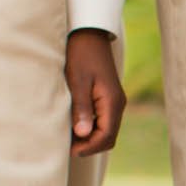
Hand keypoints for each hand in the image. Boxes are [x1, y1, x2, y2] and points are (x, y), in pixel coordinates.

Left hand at [65, 28, 125, 155]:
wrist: (88, 34)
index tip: (70, 151)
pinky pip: (103, 121)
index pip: (106, 135)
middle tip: (68, 148)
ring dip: (90, 138)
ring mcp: (114, 102)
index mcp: (112, 101)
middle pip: (109, 137)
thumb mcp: (77, 81)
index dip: (89, 147)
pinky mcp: (107, 98)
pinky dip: (90, 128)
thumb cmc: (80, 55)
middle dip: (90, 146)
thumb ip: (81, 109)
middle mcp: (117, 104)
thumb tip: (83, 135)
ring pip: (106, 130)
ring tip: (68, 138)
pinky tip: (74, 126)